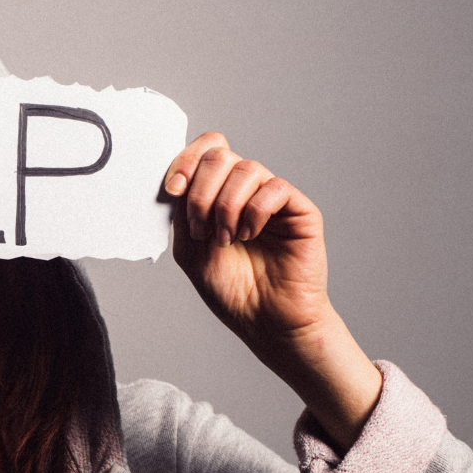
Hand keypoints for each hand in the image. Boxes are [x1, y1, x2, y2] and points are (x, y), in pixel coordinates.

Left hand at [165, 131, 381, 448]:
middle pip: (221, 155)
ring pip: (247, 168)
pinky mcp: (299, 210)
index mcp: (217, 194)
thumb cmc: (232, 290)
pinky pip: (275, 188)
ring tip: (226, 239)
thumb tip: (178, 179)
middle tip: (202, 229)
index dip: (186, 160)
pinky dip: (254, 210)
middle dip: (202, 191)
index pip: (205, 152)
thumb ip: (182, 212)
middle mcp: (245, 191)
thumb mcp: (190, 250)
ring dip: (226, 205)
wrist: (265, 320)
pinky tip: (249, 234)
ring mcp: (272, 198)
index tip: (173, 188)